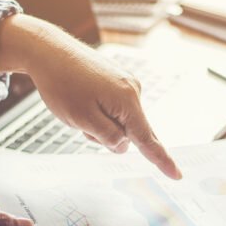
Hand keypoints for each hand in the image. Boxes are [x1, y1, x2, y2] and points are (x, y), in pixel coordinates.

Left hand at [0, 14, 180, 178]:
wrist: (49, 51)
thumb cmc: (62, 83)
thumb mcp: (83, 119)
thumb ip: (108, 137)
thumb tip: (124, 145)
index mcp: (127, 101)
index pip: (147, 139)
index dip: (161, 160)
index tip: (177, 174)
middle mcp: (133, 90)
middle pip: (130, 130)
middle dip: (109, 135)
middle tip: (82, 122)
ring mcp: (126, 83)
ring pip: (119, 121)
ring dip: (100, 123)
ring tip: (78, 106)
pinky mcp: (117, 80)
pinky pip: (114, 108)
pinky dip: (100, 112)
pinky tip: (83, 100)